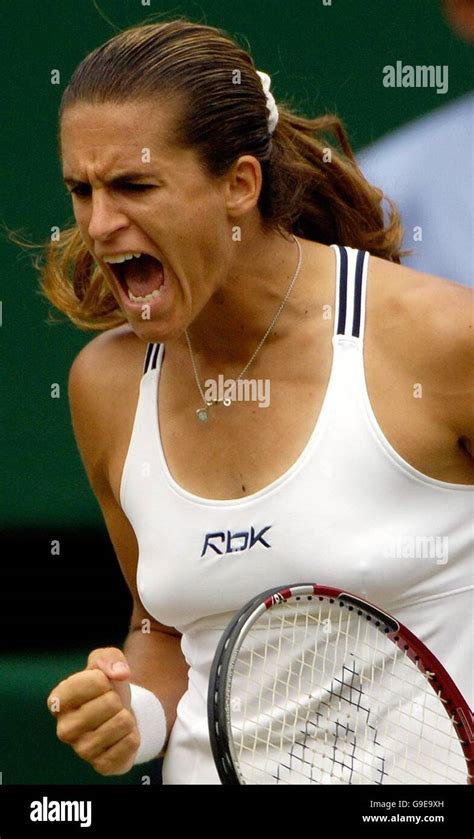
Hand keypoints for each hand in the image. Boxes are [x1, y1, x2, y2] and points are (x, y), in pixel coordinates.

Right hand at [46, 647, 139, 775]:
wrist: (118, 715)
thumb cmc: (106, 687)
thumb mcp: (105, 661)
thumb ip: (109, 658)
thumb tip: (119, 673)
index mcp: (58, 700)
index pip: (94, 681)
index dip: (105, 679)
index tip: (101, 684)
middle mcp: (64, 728)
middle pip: (111, 703)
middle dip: (118, 699)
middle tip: (111, 704)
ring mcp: (82, 750)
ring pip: (123, 722)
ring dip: (127, 717)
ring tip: (115, 719)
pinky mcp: (101, 765)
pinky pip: (131, 743)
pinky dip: (133, 736)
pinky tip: (120, 736)